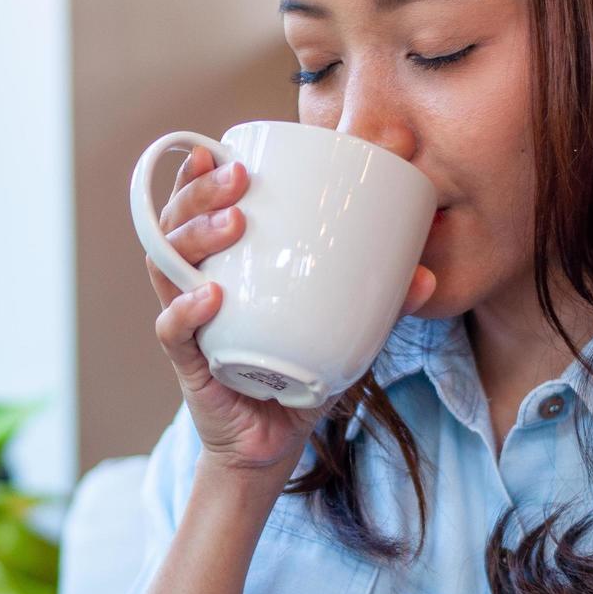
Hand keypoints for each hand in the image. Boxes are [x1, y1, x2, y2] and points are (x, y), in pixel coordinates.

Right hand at [147, 145, 436, 479]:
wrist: (271, 446)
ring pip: (166, 268)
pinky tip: (211, 296)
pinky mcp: (189, 365)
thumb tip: (426, 276)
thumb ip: (378, 303)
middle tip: (238, 177)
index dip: (196, 174)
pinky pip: (173, 333)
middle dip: (199, 194)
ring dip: (194, 237)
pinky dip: (185, 312)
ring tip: (233, 222)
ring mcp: (187, 324)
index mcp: (221, 266)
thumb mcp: (341, 330)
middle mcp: (192, 286)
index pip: (195, 208)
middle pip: (173, 225)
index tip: (222, 146)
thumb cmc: (298, 376)